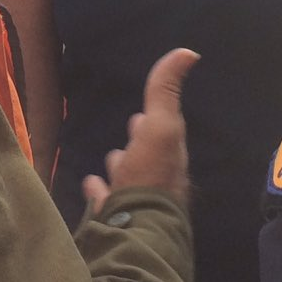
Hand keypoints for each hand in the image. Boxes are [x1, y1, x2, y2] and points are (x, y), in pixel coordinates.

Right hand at [82, 47, 195, 212]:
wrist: (135, 230)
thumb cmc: (150, 175)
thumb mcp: (160, 126)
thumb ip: (166, 91)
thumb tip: (188, 51)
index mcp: (169, 159)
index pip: (161, 136)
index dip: (153, 121)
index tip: (142, 113)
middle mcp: (157, 181)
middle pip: (145, 158)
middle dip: (137, 145)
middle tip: (130, 132)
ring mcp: (135, 203)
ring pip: (127, 179)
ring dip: (121, 168)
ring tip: (112, 162)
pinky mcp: (115, 220)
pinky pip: (105, 201)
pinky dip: (100, 192)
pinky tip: (92, 187)